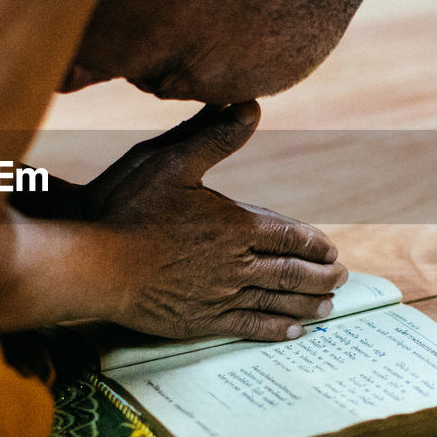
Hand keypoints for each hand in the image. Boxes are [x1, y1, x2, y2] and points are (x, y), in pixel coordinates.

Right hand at [95, 102, 345, 341]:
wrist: (95, 265)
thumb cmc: (127, 209)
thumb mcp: (170, 161)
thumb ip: (214, 137)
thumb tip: (250, 105)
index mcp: (236, 226)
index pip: (289, 235)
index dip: (314, 242)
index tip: (332, 249)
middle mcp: (237, 264)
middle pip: (292, 272)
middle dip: (320, 275)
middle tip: (340, 277)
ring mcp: (220, 296)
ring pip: (277, 301)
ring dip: (308, 302)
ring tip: (328, 305)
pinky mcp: (201, 321)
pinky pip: (250, 327)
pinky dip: (276, 329)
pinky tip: (293, 332)